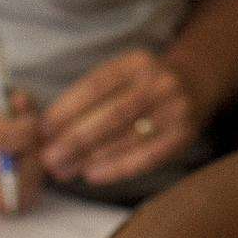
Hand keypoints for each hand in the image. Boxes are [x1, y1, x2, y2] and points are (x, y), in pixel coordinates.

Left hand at [37, 48, 198, 188]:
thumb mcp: (123, 75)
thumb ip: (90, 96)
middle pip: (112, 114)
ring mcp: (176, 109)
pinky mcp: (184, 136)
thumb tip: (46, 128)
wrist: (195, 85)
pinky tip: (92, 174)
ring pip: (127, 137)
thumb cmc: (142, 87)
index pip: (97, 84)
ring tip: (64, 170)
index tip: (42, 129)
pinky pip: (147, 157)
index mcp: (138, 62)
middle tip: (48, 158)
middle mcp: (160, 83)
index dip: (67, 107)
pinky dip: (117, 168)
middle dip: (75, 139)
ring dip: (91, 157)